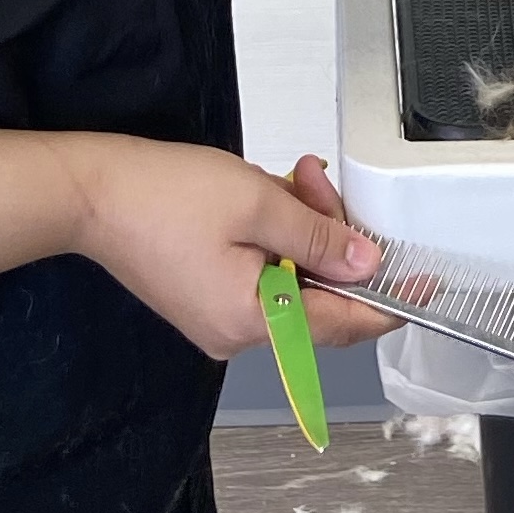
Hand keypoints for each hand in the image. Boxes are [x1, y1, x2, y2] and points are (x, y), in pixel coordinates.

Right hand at [61, 137, 396, 357]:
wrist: (87, 193)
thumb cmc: (165, 195)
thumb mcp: (257, 204)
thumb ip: (320, 238)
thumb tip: (369, 266)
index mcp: (255, 321)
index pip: (343, 323)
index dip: (389, 303)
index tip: (426, 287)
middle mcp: (236, 335)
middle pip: (315, 293)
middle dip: (328, 235)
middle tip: (313, 179)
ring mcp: (215, 319)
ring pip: (288, 278)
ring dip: (298, 228)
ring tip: (285, 178)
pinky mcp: (200, 298)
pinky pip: (259, 274)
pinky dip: (271, 238)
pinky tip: (261, 197)